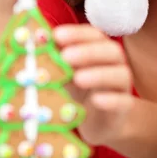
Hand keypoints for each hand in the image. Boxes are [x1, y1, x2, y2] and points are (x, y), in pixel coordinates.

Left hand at [53, 24, 133, 145]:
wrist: (99, 123)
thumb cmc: (78, 93)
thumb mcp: (63, 75)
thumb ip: (53, 61)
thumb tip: (32, 44)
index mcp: (100, 51)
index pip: (94, 36)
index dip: (77, 34)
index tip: (57, 35)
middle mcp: (114, 65)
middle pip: (111, 51)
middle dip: (88, 52)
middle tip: (66, 56)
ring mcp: (121, 86)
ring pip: (120, 74)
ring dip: (100, 74)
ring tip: (78, 78)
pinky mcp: (124, 109)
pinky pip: (123, 101)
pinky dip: (111, 99)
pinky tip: (96, 100)